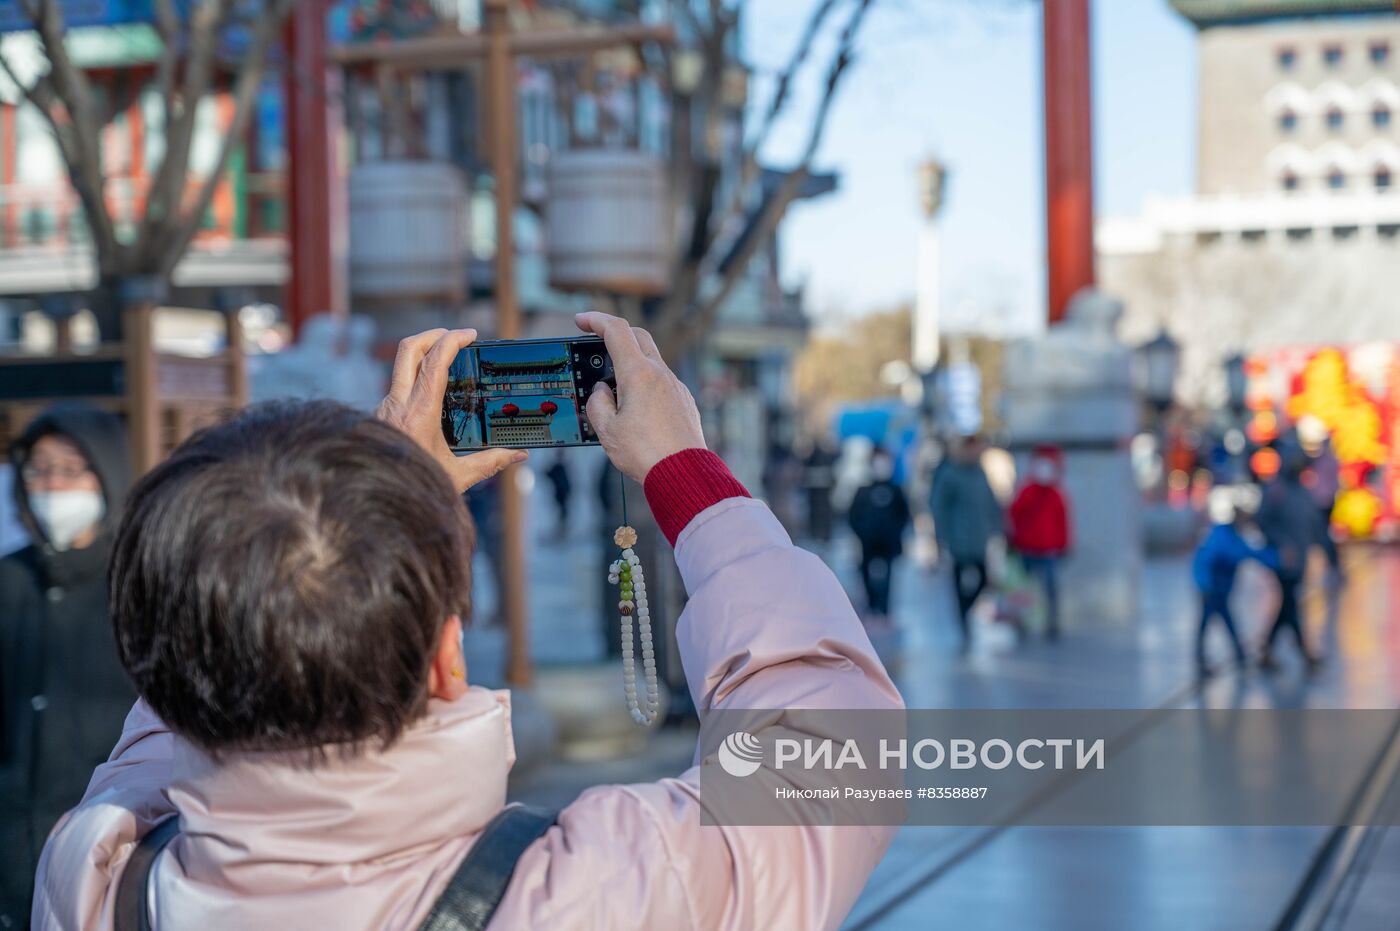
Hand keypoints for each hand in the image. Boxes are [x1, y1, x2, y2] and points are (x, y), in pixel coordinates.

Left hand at [376, 328, 525, 494]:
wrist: (374, 498)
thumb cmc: (414, 488)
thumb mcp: (457, 476)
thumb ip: (490, 462)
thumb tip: (518, 455)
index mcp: (419, 413)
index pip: (435, 361)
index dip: (454, 340)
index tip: (471, 335)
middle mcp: (397, 404)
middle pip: (409, 349)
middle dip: (433, 335)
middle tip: (455, 336)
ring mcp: (385, 408)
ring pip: (401, 367)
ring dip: (424, 356)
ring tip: (447, 360)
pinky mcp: (380, 415)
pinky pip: (399, 387)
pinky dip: (417, 379)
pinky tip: (433, 393)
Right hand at [575, 312, 705, 483]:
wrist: (683, 474)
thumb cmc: (645, 454)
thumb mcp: (606, 429)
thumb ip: (597, 403)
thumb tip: (602, 391)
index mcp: (638, 374)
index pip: (616, 330)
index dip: (595, 320)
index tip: (581, 320)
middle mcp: (661, 374)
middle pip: (638, 337)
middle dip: (615, 333)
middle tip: (596, 342)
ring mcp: (676, 387)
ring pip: (651, 360)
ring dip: (630, 362)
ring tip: (613, 388)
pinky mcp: (684, 401)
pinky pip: (662, 381)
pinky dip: (645, 382)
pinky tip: (636, 406)